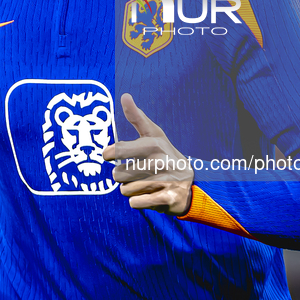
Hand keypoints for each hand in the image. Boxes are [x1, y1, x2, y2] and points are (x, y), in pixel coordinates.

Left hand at [103, 93, 193, 215]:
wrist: (192, 183)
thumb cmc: (165, 156)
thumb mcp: (154, 135)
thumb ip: (137, 117)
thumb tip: (125, 95)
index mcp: (154, 144)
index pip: (120, 149)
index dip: (110, 153)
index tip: (108, 155)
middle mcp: (161, 161)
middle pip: (118, 174)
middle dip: (122, 177)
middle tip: (135, 173)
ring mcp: (166, 181)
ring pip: (125, 190)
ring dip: (130, 190)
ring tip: (144, 184)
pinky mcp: (168, 199)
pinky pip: (136, 203)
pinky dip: (137, 201)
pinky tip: (148, 195)